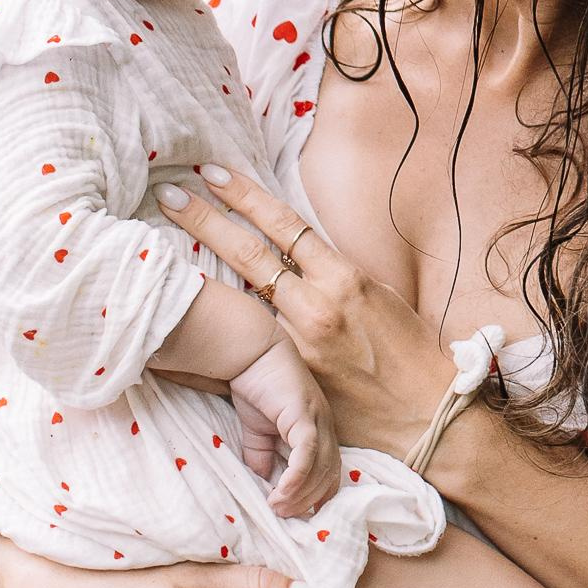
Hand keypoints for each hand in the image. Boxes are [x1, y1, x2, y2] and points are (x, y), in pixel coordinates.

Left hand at [156, 165, 458, 452]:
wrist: (425, 415)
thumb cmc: (408, 351)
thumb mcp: (379, 296)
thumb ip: (336, 274)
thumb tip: (301, 253)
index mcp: (344, 277)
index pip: (285, 225)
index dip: (245, 196)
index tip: (212, 173)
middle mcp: (317, 306)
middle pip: (250, 254)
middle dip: (206, 220)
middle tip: (170, 195)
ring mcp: (299, 343)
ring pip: (242, 299)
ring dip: (203, 272)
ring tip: (161, 251)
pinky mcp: (291, 376)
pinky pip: (249, 344)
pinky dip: (221, 327)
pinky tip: (191, 316)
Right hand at [229, 334, 339, 516]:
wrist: (251, 353)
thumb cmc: (257, 387)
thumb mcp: (258, 432)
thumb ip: (263, 457)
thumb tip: (266, 485)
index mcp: (319, 431)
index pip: (330, 472)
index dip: (317, 497)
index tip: (297, 515)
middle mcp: (326, 427)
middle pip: (330, 476)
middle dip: (308, 502)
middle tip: (283, 516)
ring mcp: (319, 420)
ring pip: (321, 468)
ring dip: (300, 494)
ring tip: (276, 508)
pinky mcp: (305, 415)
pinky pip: (308, 453)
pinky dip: (297, 477)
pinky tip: (280, 492)